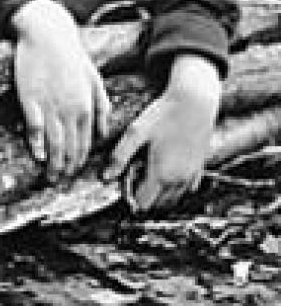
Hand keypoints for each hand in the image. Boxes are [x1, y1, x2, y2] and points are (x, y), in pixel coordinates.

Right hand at [11, 0, 111, 179]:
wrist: (48, 35)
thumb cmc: (72, 57)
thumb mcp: (95, 81)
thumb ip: (102, 109)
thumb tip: (103, 135)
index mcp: (87, 107)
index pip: (85, 143)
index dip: (79, 161)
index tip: (73, 172)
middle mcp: (70, 110)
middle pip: (70, 147)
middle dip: (66, 168)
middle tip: (60, 180)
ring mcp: (50, 106)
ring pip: (54, 143)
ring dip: (53, 163)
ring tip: (49, 176)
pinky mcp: (30, 100)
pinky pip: (34, 128)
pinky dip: (36, 144)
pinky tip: (37, 155)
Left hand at [104, 52, 221, 211]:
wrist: (195, 101)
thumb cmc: (164, 114)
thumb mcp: (136, 132)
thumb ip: (119, 157)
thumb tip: (105, 178)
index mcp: (162, 174)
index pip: (143, 203)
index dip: (130, 196)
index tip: (126, 179)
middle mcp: (180, 180)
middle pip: (157, 204)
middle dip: (144, 195)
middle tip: (136, 172)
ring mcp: (192, 175)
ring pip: (173, 199)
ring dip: (159, 192)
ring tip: (149, 169)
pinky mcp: (200, 168)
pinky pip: (186, 188)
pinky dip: (175, 186)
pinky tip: (167, 167)